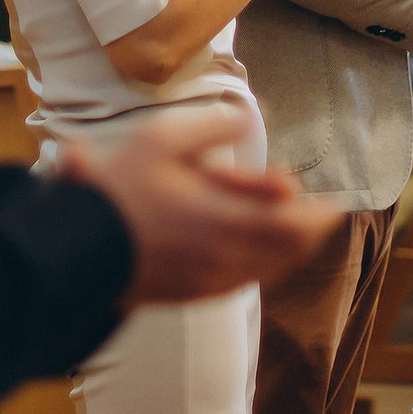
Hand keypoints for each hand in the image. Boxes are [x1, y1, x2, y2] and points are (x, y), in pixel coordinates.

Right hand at [66, 105, 340, 306]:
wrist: (78, 249)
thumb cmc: (120, 190)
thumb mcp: (164, 139)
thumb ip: (212, 127)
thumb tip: (246, 119)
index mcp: (225, 221)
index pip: (295, 226)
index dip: (319, 215)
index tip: (334, 203)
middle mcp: (226, 258)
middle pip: (289, 250)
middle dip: (306, 229)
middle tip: (317, 211)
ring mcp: (211, 281)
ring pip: (268, 268)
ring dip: (284, 246)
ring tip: (285, 223)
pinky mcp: (194, 294)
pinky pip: (244, 280)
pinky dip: (260, 262)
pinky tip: (249, 245)